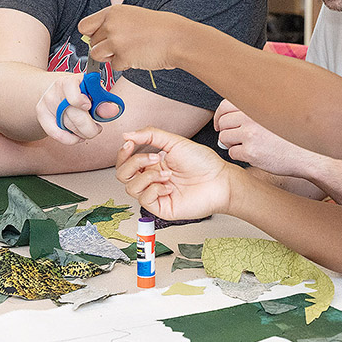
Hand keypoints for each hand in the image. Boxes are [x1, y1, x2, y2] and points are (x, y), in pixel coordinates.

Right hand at [34, 73, 101, 144]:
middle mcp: (56, 91)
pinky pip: (56, 133)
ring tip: (89, 129)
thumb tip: (114, 111)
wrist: (60, 92)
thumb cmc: (82, 92)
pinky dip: (70, 139)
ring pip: (68, 125)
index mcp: (70, 81)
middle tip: (98, 129)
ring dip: (83, 133)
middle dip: (90, 127)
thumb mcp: (94, 92)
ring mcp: (47, 103)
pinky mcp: (42, 116)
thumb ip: (104, 101)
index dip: (80, 100)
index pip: (71, 88)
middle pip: (74, 115)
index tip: (88, 106)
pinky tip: (79, 137)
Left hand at [80, 4, 184, 71]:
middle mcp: (111, 25)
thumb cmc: (159, 28)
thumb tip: (93, 39)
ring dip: (110, 57)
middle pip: (92, 43)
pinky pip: (114, 66)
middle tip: (123, 46)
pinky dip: (125, 65)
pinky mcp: (123, 56)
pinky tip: (138, 56)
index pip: (84, 26)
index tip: (101, 38)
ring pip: (97, 55)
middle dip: (104, 48)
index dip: (91, 34)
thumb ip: (113, 24)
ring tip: (128, 52)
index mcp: (113, 12)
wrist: (177, 38)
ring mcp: (116, 41)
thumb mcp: (132, 16)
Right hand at [116, 128, 234, 220]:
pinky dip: (154, 190)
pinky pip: (144, 199)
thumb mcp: (175, 142)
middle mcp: (151, 178)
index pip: (126, 161)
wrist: (219, 181)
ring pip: (130, 188)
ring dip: (148, 177)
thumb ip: (150, 135)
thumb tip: (127, 134)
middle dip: (134, 163)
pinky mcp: (160, 207)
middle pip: (123, 174)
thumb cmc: (203, 163)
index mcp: (153, 164)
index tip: (129, 143)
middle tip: (154, 158)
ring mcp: (155, 194)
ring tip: (167, 174)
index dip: (123, 153)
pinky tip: (169, 187)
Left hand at [214, 100, 319, 177]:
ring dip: (231, 144)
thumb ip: (253, 110)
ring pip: (224, 138)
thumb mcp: (274, 114)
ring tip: (245, 146)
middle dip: (224, 131)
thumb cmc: (292, 136)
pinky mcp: (251, 152)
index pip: (225, 105)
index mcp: (256, 105)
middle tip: (230, 139)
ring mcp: (250, 135)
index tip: (220, 123)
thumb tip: (227, 116)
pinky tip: (252, 155)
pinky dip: (238, 155)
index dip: (220, 115)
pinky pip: (232, 153)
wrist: (307, 155)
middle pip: (223, 122)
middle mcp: (251, 117)